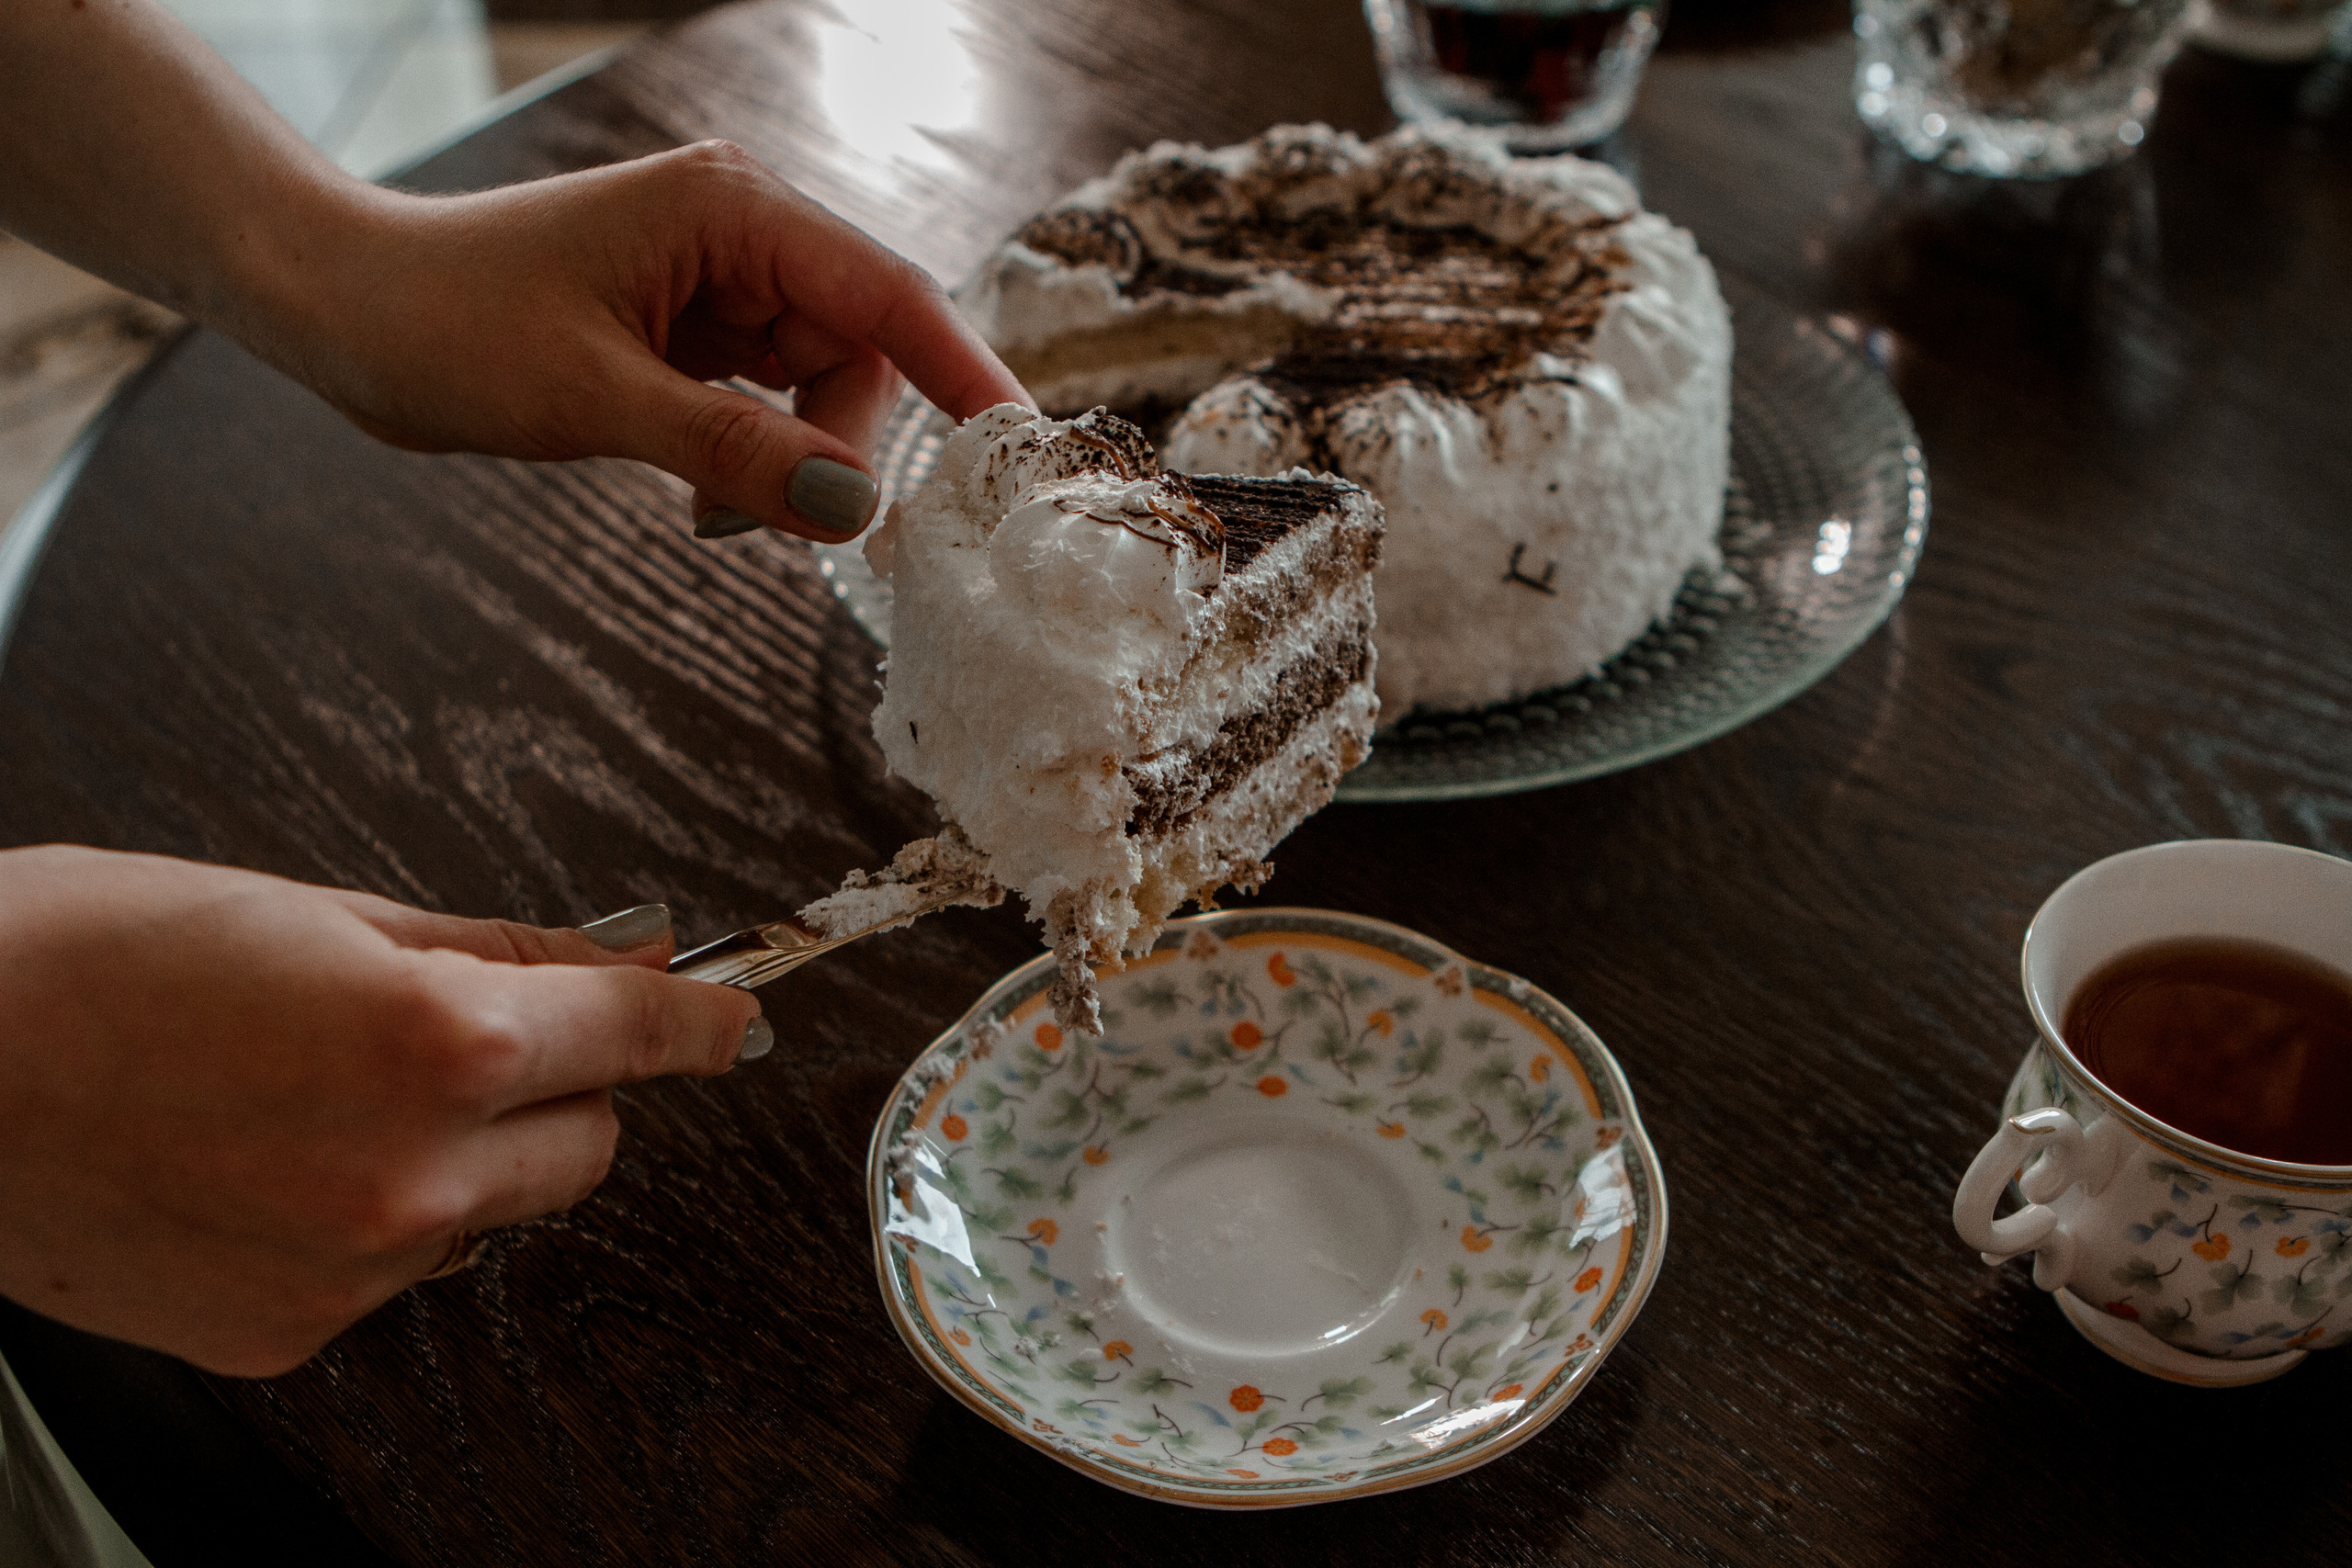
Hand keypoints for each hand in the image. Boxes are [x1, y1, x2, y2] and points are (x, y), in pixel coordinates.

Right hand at [0, 845, 763, 1376]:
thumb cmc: (89, 961)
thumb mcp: (316, 911)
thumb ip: (490, 949)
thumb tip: (611, 957)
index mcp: (435, 1042)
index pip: (634, 1031)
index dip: (698, 1018)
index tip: (735, 1019)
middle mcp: (412, 1173)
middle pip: (590, 1139)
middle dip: (561, 1083)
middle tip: (473, 1032)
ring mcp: (352, 1268)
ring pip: (493, 1208)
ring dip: (462, 1154)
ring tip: (321, 1094)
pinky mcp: (288, 1333)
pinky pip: (396, 1268)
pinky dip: (372, 1218)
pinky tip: (271, 1162)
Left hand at [281, 141, 1030, 541]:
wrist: (336, 309)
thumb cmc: (444, 323)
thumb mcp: (597, 400)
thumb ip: (736, 454)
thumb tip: (854, 509)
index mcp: (730, 209)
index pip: (888, 296)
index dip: (964, 375)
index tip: (1024, 448)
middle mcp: (738, 232)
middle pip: (859, 350)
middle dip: (836, 441)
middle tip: (780, 518)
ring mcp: (714, 279)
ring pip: (816, 385)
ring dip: (787, 457)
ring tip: (706, 505)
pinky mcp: (688, 327)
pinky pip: (766, 401)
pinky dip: (753, 454)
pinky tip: (697, 487)